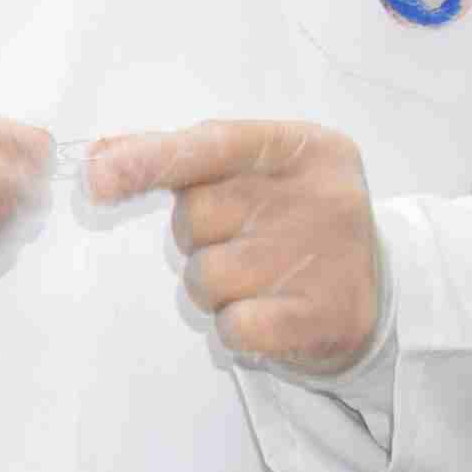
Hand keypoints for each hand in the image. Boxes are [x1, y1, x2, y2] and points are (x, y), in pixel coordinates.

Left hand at [88, 119, 383, 376]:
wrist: (374, 295)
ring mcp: (325, 257)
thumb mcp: (254, 169)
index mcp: (303, 147)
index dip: (150, 159)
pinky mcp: (324, 317)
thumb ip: (179, 155)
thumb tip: (100, 155)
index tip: (97, 176)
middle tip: (239, 241)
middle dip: (196, 236)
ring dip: (213, 287)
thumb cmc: (291, 219)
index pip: (213, 144)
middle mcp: (321, 195)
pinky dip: (236, 327)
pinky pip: (234, 326)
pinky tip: (266, 314)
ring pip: (206, 275)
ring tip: (255, 280)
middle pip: (197, 214)